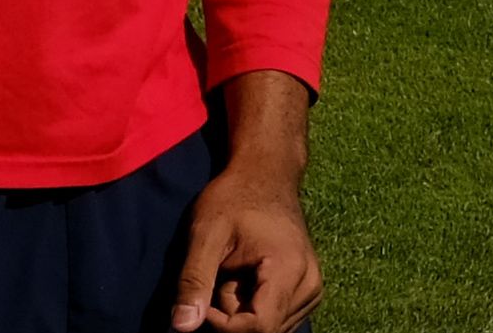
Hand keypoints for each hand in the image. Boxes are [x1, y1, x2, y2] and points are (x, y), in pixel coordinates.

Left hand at [169, 162, 319, 330]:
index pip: (260, 327)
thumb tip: (180, 327)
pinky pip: (275, 317)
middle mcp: (310, 288)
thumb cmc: (233, 197)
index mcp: (289, 271)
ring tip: (234, 270)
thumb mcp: (205, 234)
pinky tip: (246, 275)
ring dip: (242, 308)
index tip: (201, 300)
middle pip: (264, 328)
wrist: (265, 176)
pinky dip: (253, 304)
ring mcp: (312, 292)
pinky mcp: (307, 293)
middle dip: (232, 312)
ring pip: (269, 326)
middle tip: (222, 271)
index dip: (223, 325)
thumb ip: (194, 281)